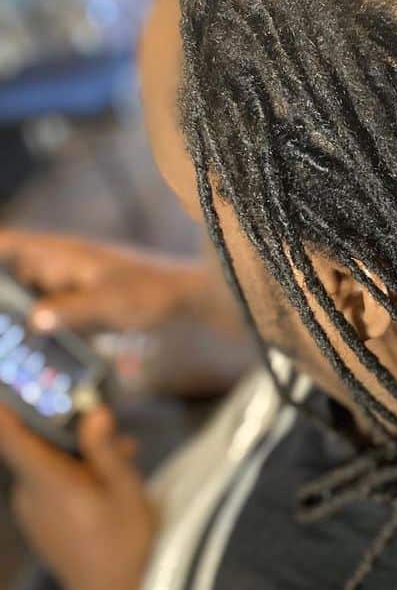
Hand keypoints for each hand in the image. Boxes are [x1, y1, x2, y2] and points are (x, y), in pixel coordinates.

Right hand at [0, 229, 202, 334]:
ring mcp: (74, 283)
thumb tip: (34, 319)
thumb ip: (71, 310)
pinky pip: (57, 313)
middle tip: (7, 329)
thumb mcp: (109, 302)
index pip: (12, 243)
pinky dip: (51, 326)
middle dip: (9, 299)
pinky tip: (47, 346)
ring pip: (37, 298)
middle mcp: (63, 265)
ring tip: (20, 342)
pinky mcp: (85, 302)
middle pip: (18, 276)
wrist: (186, 299)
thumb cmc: (150, 292)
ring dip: (31, 317)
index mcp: (63, 254)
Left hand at [0, 404, 155, 589]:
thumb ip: (106, 450)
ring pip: (46, 464)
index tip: (6, 381)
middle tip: (108, 423)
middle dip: (68, 428)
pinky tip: (108, 480)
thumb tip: (94, 413)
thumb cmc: (123, 542)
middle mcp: (29, 493)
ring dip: (77, 453)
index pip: (9, 437)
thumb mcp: (126, 490)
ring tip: (123, 456)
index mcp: (48, 481)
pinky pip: (48, 484)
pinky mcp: (38, 522)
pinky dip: (73, 473)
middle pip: (35, 445)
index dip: (3, 407)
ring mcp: (30, 510)